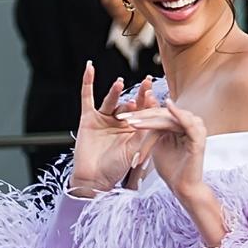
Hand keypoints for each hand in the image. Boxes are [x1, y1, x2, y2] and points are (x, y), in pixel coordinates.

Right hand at [70, 62, 157, 195]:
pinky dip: (87, 82)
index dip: (149, 101)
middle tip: (147, 83)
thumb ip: (146, 133)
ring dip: (116, 91)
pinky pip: (87, 97)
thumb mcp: (135, 149)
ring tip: (121, 84)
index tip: (155, 90)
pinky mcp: (88, 118)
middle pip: (129, 103)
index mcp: (132, 128)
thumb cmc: (116, 168)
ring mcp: (103, 118)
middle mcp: (119, 121)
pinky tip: (90, 68)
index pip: (143, 111)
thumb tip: (160, 117)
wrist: (95, 179)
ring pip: (111, 100)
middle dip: (137, 95)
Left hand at [117, 99, 206, 201]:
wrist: (182, 188)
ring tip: (132, 123)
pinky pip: (187, 122)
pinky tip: (169, 105)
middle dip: (141, 115)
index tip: (119, 116)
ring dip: (151, 119)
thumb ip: (152, 131)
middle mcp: (188, 122)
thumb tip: (138, 117)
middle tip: (123, 117)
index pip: (156, 114)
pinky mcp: (198, 137)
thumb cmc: (170, 168)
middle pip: (162, 114)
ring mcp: (195, 128)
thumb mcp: (156, 145)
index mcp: (178, 123)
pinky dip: (178, 113)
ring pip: (169, 118)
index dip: (138, 114)